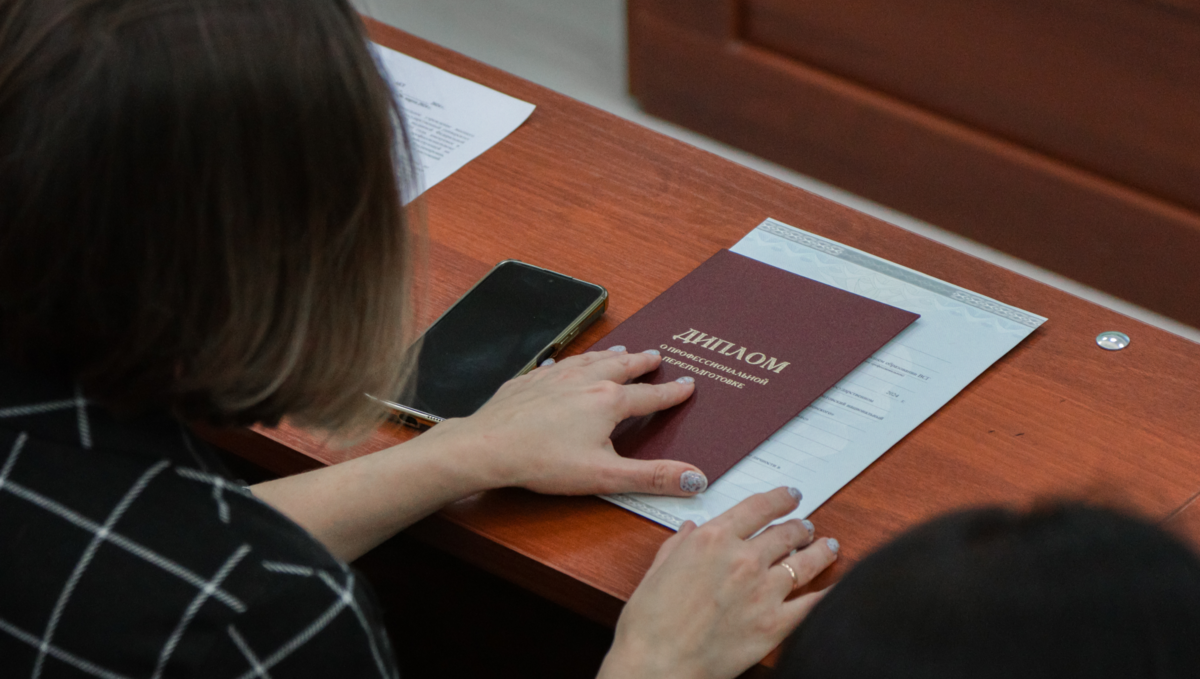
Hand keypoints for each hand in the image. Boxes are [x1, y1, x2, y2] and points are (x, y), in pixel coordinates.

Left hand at [423, 346, 709, 495]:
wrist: (488, 446)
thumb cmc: (544, 462)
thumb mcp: (605, 476)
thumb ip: (652, 476)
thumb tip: (695, 479)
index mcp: (608, 402)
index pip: (650, 396)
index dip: (672, 392)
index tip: (688, 384)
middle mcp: (585, 381)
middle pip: (621, 367)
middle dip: (641, 362)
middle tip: (655, 355)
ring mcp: (555, 378)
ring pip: (590, 359)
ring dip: (610, 355)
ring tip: (621, 350)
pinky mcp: (529, 382)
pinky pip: (557, 365)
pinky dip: (571, 362)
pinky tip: (566, 364)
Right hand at [598, 488, 839, 678]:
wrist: (657, 665)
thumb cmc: (649, 624)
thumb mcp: (656, 571)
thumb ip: (678, 546)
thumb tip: (691, 530)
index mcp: (712, 540)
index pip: (758, 507)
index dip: (780, 498)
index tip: (791, 496)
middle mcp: (743, 559)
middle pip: (785, 533)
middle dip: (800, 526)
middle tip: (806, 526)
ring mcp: (763, 591)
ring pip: (804, 562)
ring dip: (820, 551)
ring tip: (828, 547)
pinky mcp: (774, 624)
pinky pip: (812, 604)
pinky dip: (828, 593)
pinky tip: (836, 587)